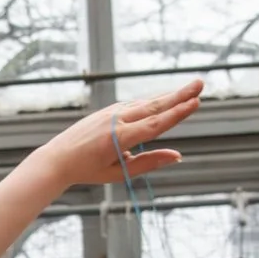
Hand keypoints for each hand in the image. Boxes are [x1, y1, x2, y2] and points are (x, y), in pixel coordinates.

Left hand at [27, 80, 200, 190]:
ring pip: (146, 103)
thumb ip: (148, 163)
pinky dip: (153, 101)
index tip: (196, 102)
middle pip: (154, 106)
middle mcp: (116, 120)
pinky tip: (166, 99)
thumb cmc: (88, 170)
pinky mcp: (109, 111)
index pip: (155, 124)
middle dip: (179, 95)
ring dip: (169, 96)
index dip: (177, 114)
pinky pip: (135, 105)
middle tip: (200, 84)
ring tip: (191, 89)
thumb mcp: (118, 173)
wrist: (58, 158)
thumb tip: (177, 156)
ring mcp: (111, 112)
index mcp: (119, 138)